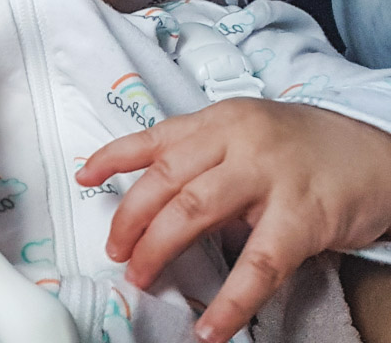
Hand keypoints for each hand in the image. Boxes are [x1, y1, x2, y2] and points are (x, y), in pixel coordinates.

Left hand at [75, 97, 390, 342]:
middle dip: (129, 219)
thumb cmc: (300, 147)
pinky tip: (210, 326)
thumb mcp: (244, 135)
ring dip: (158, 248)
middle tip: (116, 250)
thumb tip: (153, 201)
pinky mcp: (301, 216)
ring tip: (141, 276)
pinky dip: (230, 300)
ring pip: (193, 211)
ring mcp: (268, 175)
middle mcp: (236, 140)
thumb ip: (201, 158)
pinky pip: (257, 264)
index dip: (113, 158)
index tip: (84, 177)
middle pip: (163, 180)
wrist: (375, 151)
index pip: (153, 138)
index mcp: (217, 122)